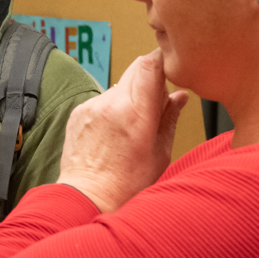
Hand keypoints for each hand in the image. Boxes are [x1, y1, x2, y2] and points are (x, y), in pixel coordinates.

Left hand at [57, 51, 188, 213]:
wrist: (87, 197)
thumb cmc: (126, 183)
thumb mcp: (160, 152)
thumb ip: (170, 118)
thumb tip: (180, 96)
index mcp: (136, 113)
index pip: (150, 64)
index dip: (163, 60)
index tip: (171, 68)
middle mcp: (110, 104)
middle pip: (135, 68)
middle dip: (150, 77)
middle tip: (157, 102)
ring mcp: (91, 107)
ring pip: (119, 84)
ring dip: (131, 94)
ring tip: (134, 125)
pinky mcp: (77, 113)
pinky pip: (102, 99)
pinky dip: (112, 107)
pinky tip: (114, 131)